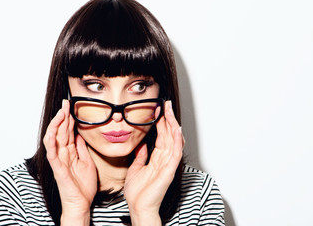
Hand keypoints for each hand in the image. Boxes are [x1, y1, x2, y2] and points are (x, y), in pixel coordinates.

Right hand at [43, 100, 96, 223]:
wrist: (82, 203)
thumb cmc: (83, 185)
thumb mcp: (87, 162)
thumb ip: (82, 149)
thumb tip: (80, 136)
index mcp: (70, 152)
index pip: (68, 132)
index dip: (69, 119)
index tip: (72, 106)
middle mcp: (63, 154)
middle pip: (61, 132)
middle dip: (63, 116)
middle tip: (66, 103)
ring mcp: (59, 161)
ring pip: (54, 139)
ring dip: (56, 125)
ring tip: (60, 113)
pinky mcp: (58, 169)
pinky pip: (52, 154)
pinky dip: (51, 143)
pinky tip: (52, 133)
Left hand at [124, 101, 183, 224]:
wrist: (137, 207)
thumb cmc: (138, 192)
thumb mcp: (136, 168)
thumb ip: (141, 156)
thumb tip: (142, 146)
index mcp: (157, 158)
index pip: (162, 136)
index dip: (160, 122)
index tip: (158, 110)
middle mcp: (164, 159)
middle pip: (169, 135)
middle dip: (168, 119)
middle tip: (166, 105)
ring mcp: (168, 164)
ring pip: (174, 140)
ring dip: (172, 125)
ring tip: (169, 111)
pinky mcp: (169, 170)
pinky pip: (175, 153)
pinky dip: (176, 140)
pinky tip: (176, 129)